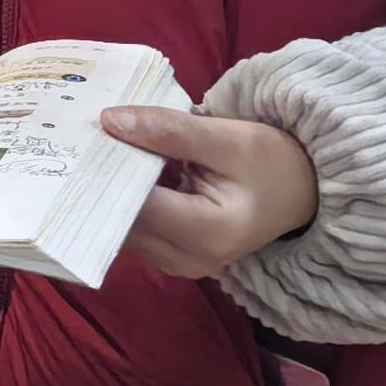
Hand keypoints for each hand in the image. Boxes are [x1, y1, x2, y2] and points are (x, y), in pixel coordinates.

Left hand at [101, 105, 319, 280]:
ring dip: (111, 193)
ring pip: (124, 229)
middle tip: (84, 139)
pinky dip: (126, 202)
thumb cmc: (271, 163)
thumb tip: (110, 120)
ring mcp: (179, 265)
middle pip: (125, 222)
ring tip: (99, 150)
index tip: (89, 134)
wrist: (300, 191)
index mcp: (208, 233)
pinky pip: (136, 231)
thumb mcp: (226, 137)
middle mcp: (189, 260)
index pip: (139, 204)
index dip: (109, 170)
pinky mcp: (173, 259)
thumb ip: (169, 130)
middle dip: (103, 182)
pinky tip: (121, 169)